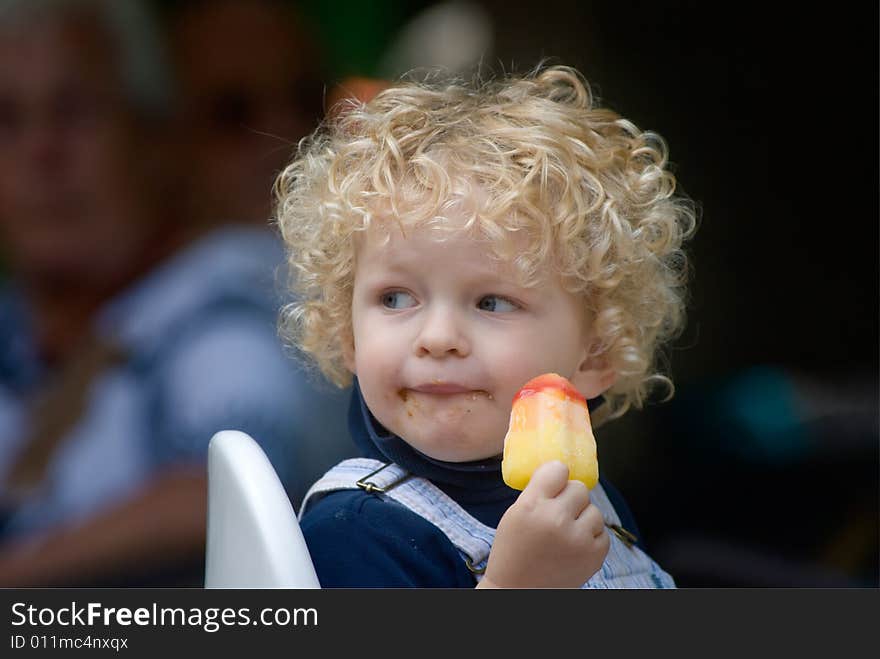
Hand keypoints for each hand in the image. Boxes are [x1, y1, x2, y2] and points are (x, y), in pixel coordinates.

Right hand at [479, 461, 608, 587]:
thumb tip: (562, 469)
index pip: (558, 469)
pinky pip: (603, 532)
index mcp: (531, 505)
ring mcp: (578, 539)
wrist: (517, 591)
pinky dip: (591, 537)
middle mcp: (556, 520)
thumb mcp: (515, 513)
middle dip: (570, 499)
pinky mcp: (594, 556)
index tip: (554, 485)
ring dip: (582, 518)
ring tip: (566, 533)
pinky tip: (575, 546)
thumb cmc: (514, 549)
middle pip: (579, 488)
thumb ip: (537, 491)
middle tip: (558, 514)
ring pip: (594, 510)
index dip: (556, 476)